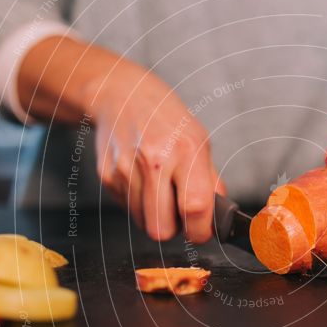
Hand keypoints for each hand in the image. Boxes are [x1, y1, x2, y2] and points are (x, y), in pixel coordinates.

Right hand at [82, 66, 222, 242]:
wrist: (121, 94)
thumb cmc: (165, 118)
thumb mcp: (199, 140)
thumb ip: (210, 181)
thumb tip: (218, 217)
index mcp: (186, 150)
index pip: (195, 207)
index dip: (200, 230)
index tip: (201, 231)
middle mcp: (155, 159)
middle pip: (162, 229)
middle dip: (174, 228)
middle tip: (178, 211)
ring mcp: (126, 169)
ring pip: (143, 223)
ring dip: (155, 214)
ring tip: (158, 187)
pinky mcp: (107, 176)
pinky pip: (128, 210)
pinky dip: (138, 203)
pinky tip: (141, 179)